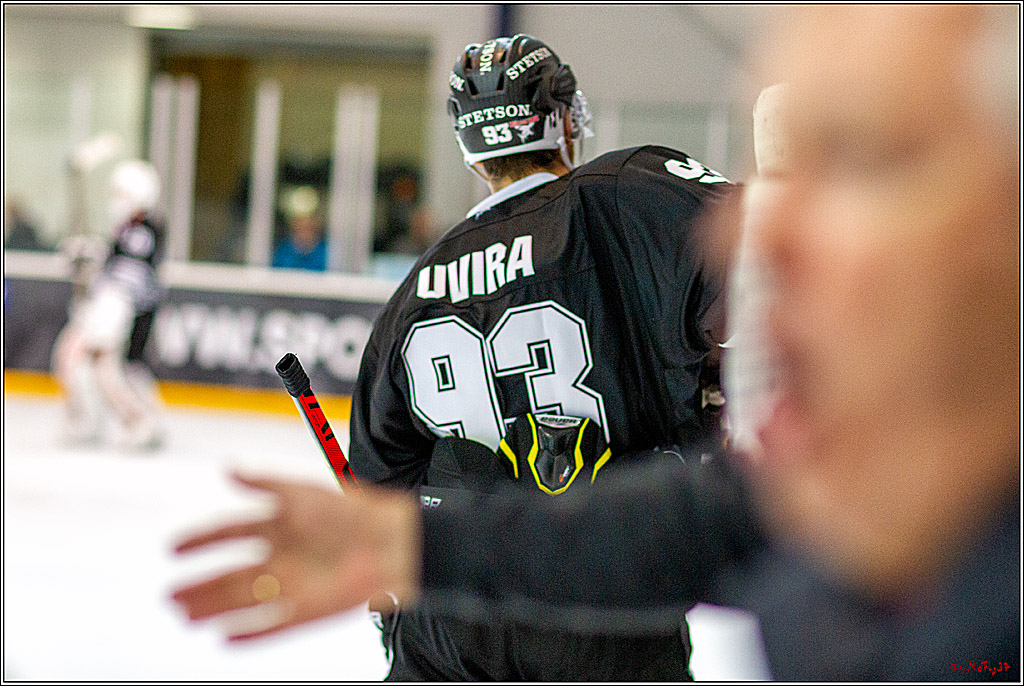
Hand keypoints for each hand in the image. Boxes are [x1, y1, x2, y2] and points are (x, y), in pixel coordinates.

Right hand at [170, 471, 419, 640]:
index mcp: (279, 523)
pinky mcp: (308, 608)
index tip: (174, 548)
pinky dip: (249, 633)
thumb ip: (265, 483)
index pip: (230, 531)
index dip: (201, 539)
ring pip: (243, 600)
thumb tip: (228, 469)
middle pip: (230, 572)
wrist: (392, 542)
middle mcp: (282, 554)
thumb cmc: (352, 511)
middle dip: (200, 583)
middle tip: (170, 594)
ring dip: (214, 607)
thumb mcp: (305, 491)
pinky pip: (272, 625)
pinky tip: (225, 638)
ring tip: (185, 614)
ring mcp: (293, 583)